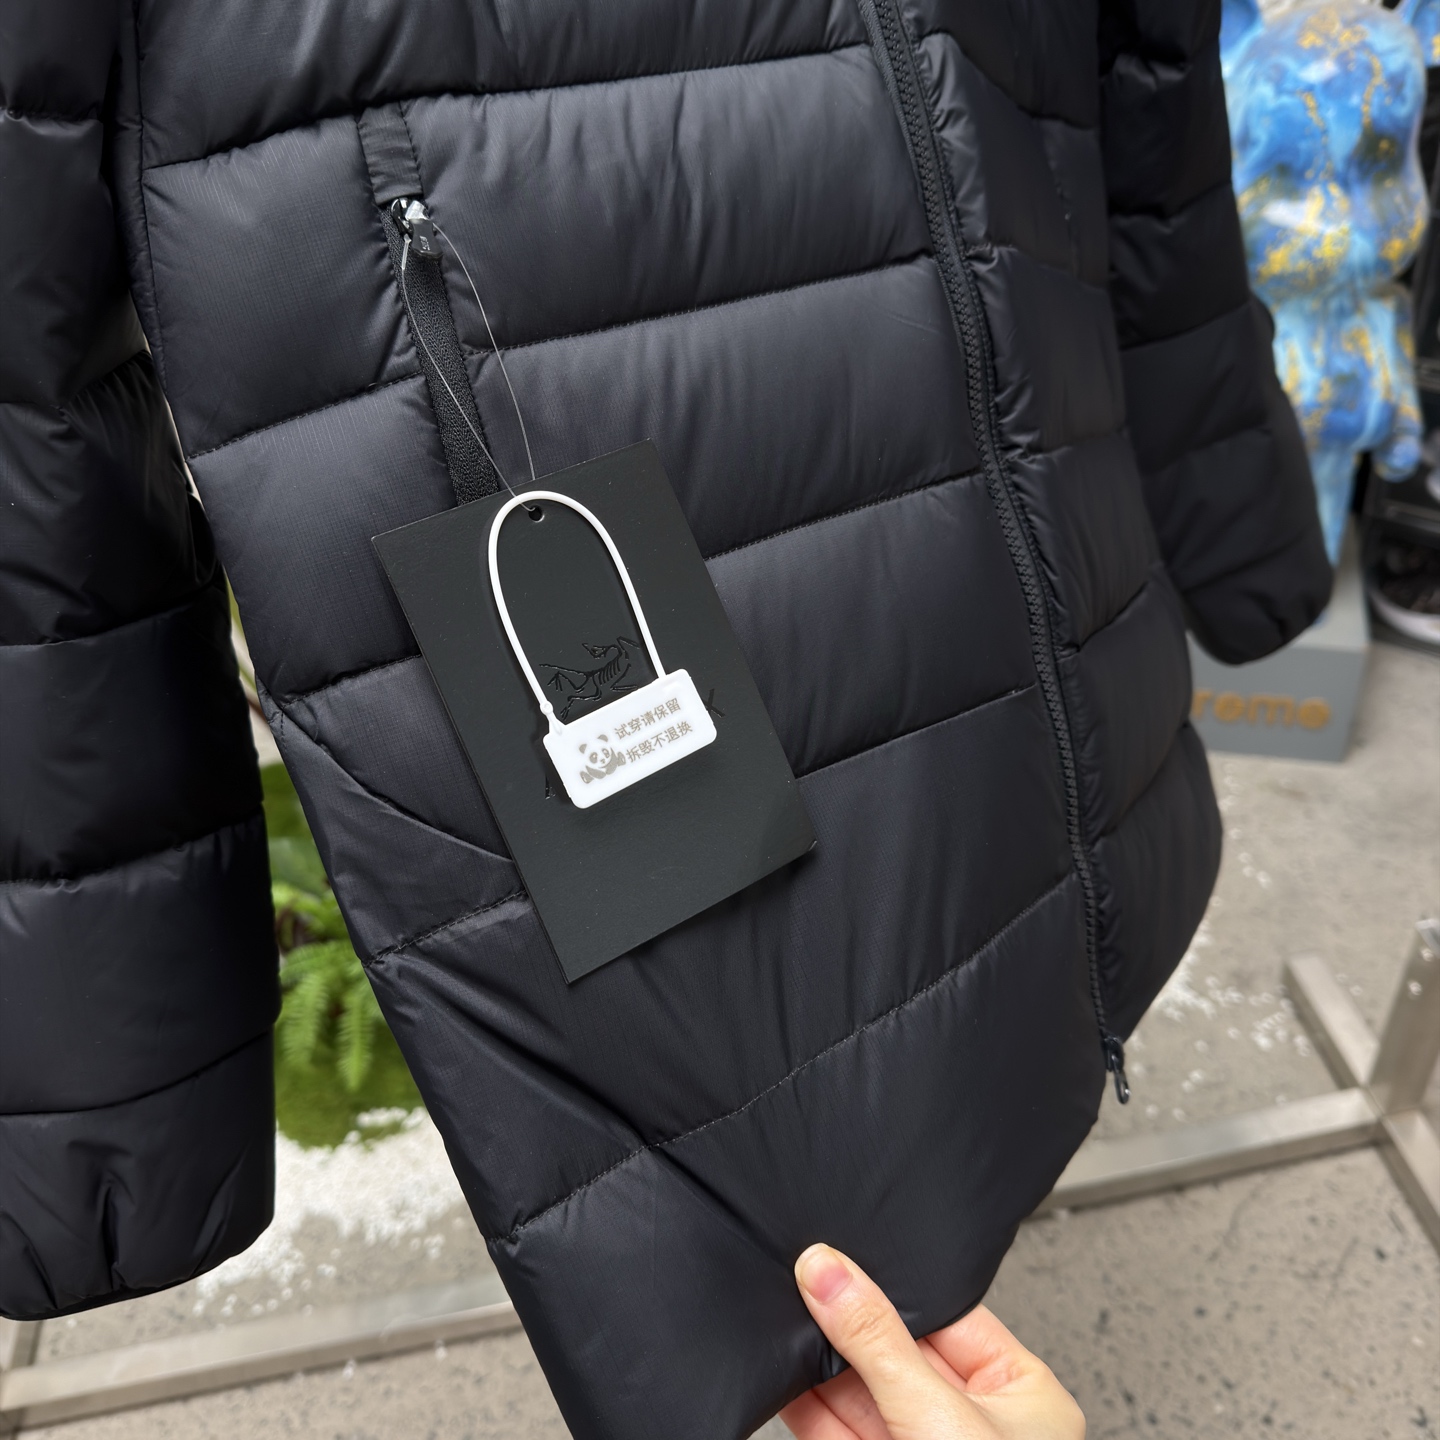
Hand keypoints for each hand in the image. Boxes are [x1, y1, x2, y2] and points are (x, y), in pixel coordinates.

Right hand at [778, 1244, 1084, 1439]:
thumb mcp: (937, 1414)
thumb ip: (877, 1341)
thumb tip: (828, 1270)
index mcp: (1022, 1396)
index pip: (945, 1316)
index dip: (891, 1287)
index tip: (839, 1258)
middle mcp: (976, 1426)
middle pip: (896, 1354)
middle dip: (847, 1326)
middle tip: (801, 1283)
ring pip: (861, 1394)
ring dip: (819, 1364)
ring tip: (783, 1320)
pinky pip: (835, 1430)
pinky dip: (807, 1406)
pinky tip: (784, 1378)